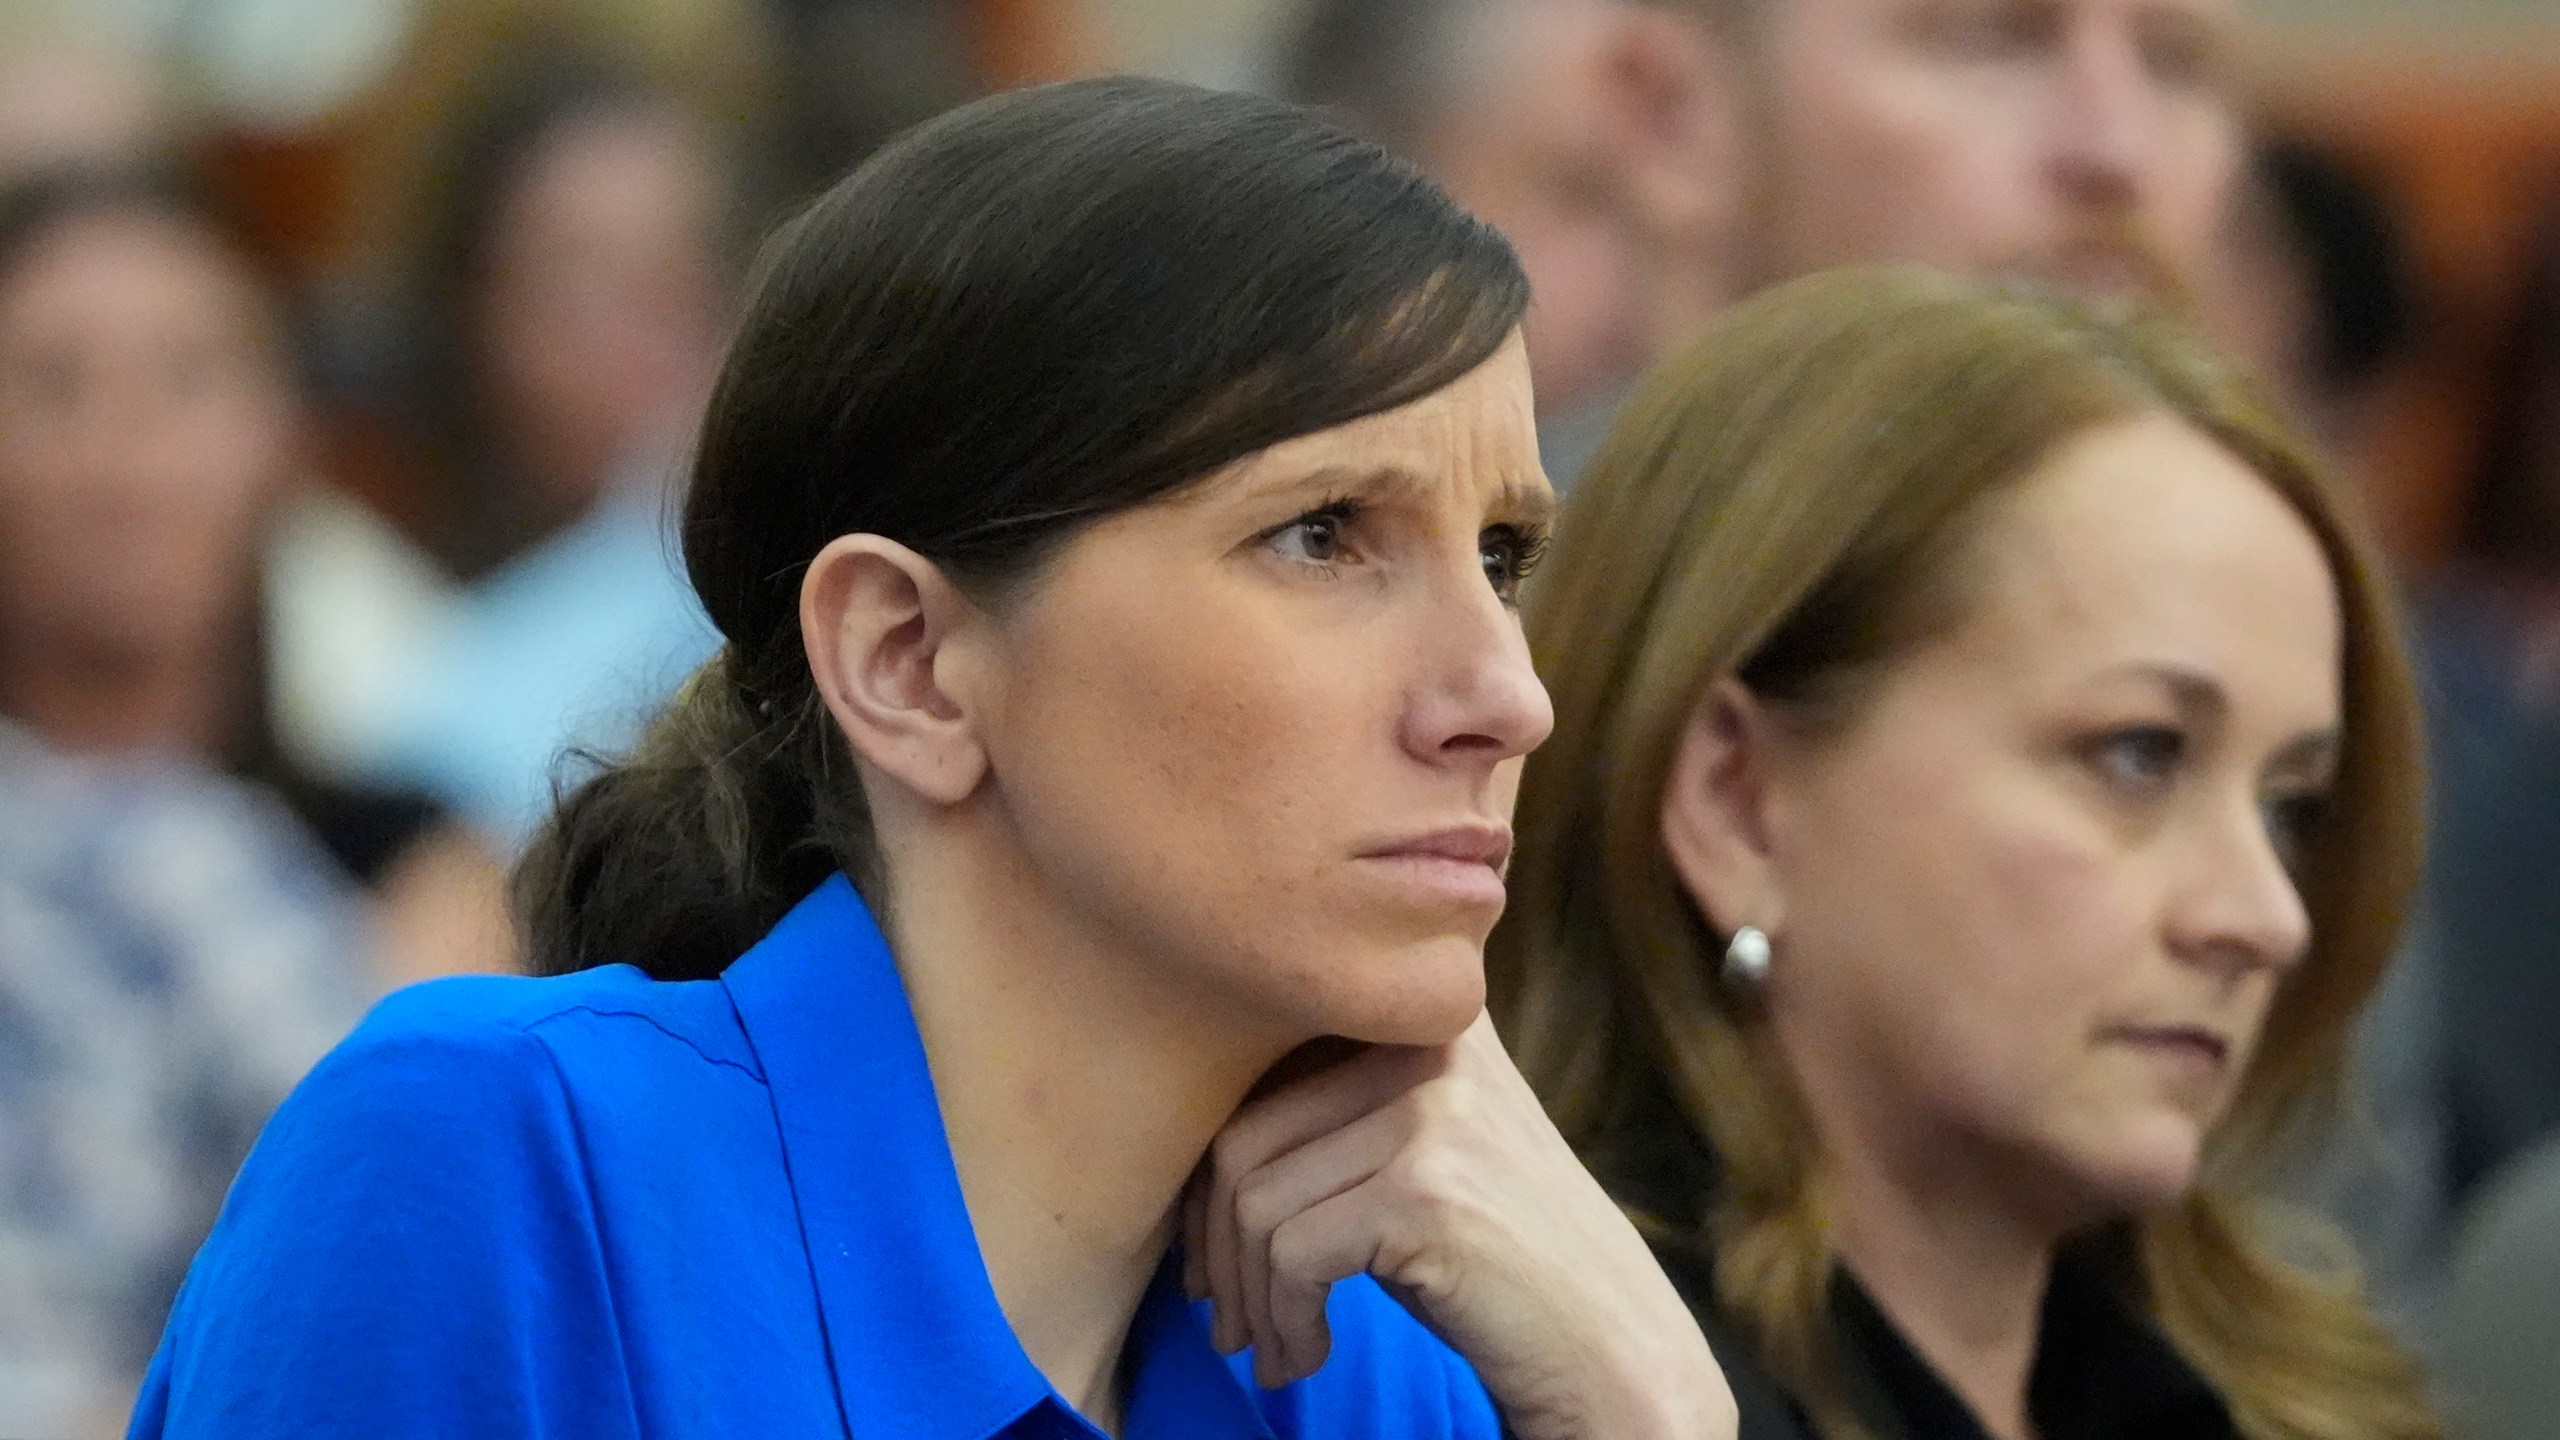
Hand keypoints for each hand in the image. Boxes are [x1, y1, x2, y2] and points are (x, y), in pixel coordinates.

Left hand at [1184, 1012, 1736, 1439]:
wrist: (1614, 1350)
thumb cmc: (1499, 1260)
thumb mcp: (1424, 1149)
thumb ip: (1340, 1104)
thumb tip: (1192, 1130)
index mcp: (1427, 1014)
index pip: (1263, 1062)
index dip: (1214, 1164)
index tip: (1217, 1247)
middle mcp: (1433, 1039)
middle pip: (1243, 1133)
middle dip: (1213, 1243)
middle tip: (1223, 1315)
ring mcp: (1434, 1111)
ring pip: (1254, 1198)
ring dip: (1247, 1297)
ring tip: (1270, 1346)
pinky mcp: (1428, 1190)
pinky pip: (1290, 1254)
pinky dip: (1284, 1321)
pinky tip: (1309, 1355)